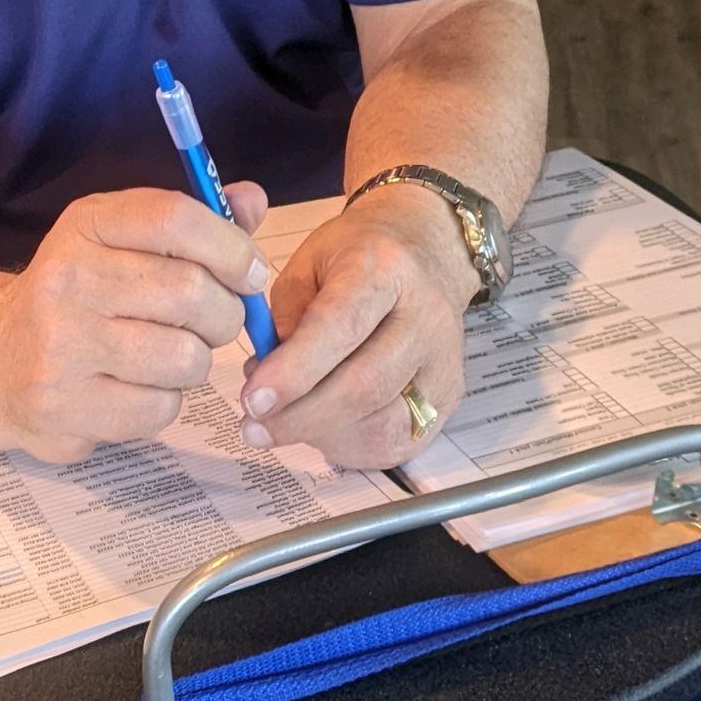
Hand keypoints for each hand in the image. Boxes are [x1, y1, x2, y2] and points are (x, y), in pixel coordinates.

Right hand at [0, 184, 270, 465]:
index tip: (249, 272)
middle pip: (191, 291)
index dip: (230, 247)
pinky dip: (164, 403)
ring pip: (185, 357)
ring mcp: (62, 346)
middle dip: (223, 313)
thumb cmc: (78, 297)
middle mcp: (68, 278)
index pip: (173, 218)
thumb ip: (192, 224)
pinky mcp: (65, 407)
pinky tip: (135, 388)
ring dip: (194, 362)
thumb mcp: (121, 242)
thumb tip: (251, 200)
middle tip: (210, 322)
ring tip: (167, 356)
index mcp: (86, 225)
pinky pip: (160, 409)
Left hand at [239, 189, 474, 470]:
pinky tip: (320, 430)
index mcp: (386, 270)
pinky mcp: (448, 398)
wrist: (428, 253)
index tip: (252, 400)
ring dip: (321, 436)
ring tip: (284, 422)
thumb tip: (267, 379)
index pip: (340, 329)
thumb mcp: (309, 263)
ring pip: (382, 425)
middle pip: (364, 387)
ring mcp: (443, 362)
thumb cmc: (360, 256)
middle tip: (253, 426)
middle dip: (300, 418)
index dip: (293, 373)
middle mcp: (426, 317)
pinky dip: (348, 447)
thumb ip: (286, 317)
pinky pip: (395, 443)